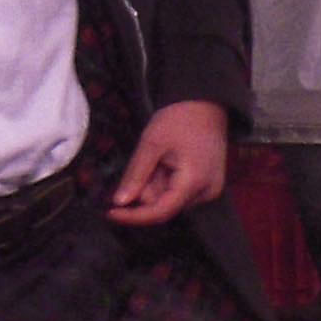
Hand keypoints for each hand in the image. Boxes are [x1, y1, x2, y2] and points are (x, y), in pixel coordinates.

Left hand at [107, 101, 230, 226]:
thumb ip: (136, 175)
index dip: (134, 216)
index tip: (110, 213)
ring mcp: (209, 190)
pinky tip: (169, 161)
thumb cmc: (179, 119)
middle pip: (165, 205)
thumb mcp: (151, 144)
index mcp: (194, 182)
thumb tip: (119, 202)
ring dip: (157, 183)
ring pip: (170, 200)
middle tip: (147, 161)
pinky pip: (179, 193)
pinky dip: (167, 180)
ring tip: (162, 157)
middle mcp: (206, 192)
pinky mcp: (208, 186)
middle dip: (147, 188)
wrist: (205, 104)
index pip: (160, 212)